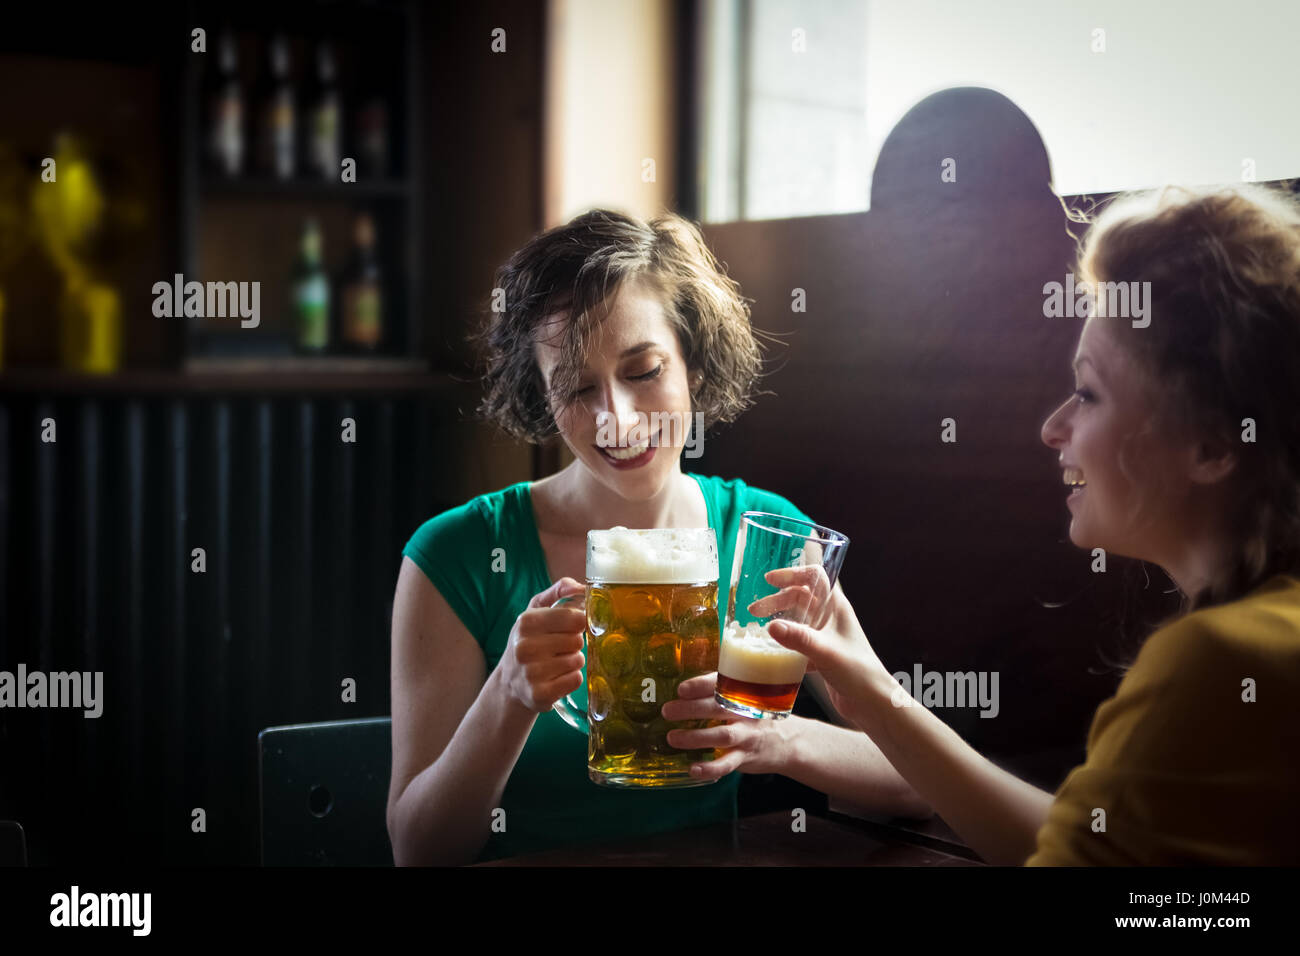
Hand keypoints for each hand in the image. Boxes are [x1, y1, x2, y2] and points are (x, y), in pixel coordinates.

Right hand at [497, 578, 586, 713]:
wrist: (509, 683)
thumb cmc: (529, 641)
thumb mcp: (536, 610)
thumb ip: (559, 591)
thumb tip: (581, 587)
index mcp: (526, 622)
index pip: (574, 618)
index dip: (578, 623)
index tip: (570, 627)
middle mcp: (525, 647)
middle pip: (577, 640)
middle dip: (573, 644)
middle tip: (559, 648)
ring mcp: (531, 673)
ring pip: (578, 661)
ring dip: (572, 662)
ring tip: (555, 663)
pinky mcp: (540, 695)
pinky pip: (575, 680)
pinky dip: (571, 679)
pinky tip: (556, 678)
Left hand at [660, 672, 788, 780]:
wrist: (789, 741)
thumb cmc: (756, 715)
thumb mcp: (745, 697)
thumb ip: (720, 691)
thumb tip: (680, 690)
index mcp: (743, 692)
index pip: (721, 684)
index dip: (700, 685)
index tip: (681, 689)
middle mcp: (746, 712)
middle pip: (717, 708)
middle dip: (690, 709)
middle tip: (667, 711)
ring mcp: (747, 735)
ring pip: (721, 736)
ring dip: (695, 737)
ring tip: (672, 738)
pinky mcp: (746, 757)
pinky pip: (727, 764)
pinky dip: (710, 768)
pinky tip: (693, 769)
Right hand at [765, 587, 893, 730]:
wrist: (872, 703)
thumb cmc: (858, 672)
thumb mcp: (826, 652)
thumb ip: (799, 638)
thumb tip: (770, 626)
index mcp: (836, 607)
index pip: (815, 577)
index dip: (793, 574)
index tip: (770, 580)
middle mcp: (830, 618)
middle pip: (800, 598)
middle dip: (777, 600)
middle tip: (754, 611)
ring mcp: (825, 636)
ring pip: (797, 620)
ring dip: (778, 620)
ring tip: (758, 629)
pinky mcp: (820, 654)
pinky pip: (797, 642)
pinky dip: (784, 643)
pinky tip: (771, 651)